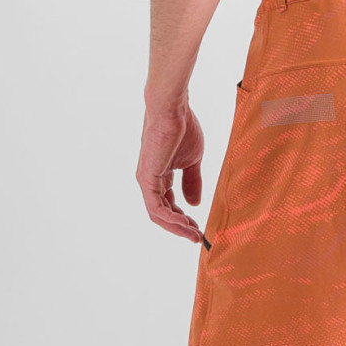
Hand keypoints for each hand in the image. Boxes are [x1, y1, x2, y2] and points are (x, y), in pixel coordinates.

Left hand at [136, 102, 204, 242]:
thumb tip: (194, 203)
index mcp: (160, 176)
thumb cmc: (183, 127)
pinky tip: (185, 223)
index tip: (199, 226)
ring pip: (158, 214)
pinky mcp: (147, 179)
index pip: (169, 204)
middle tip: (196, 236)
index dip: (183, 218)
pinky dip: (171, 219)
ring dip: (176, 227)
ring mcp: (146, 181)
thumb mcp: (192, 160)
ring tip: (193, 234)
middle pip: (162, 213)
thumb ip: (192, 181)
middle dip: (180, 227)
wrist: (173, 109)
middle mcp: (150, 181)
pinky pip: (157, 207)